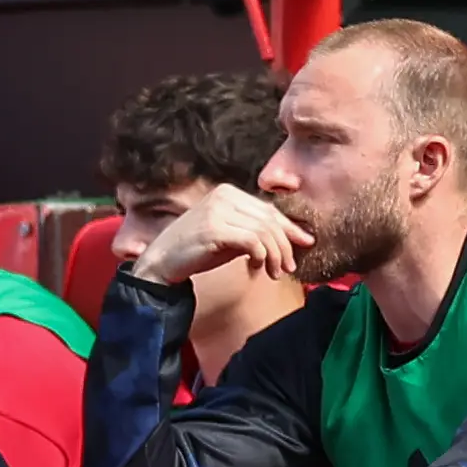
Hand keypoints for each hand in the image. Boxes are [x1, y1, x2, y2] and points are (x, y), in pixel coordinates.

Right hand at [128, 182, 312, 286]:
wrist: (161, 262)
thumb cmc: (195, 251)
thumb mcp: (229, 236)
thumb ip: (253, 232)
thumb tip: (290, 237)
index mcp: (227, 193)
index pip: (268, 209)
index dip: (289, 227)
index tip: (305, 243)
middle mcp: (224, 196)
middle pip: (269, 219)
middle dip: (285, 244)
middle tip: (290, 266)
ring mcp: (218, 211)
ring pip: (264, 231)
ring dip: (275, 255)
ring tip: (275, 273)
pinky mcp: (214, 229)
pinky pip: (252, 241)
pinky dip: (261, 256)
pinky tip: (257, 268)